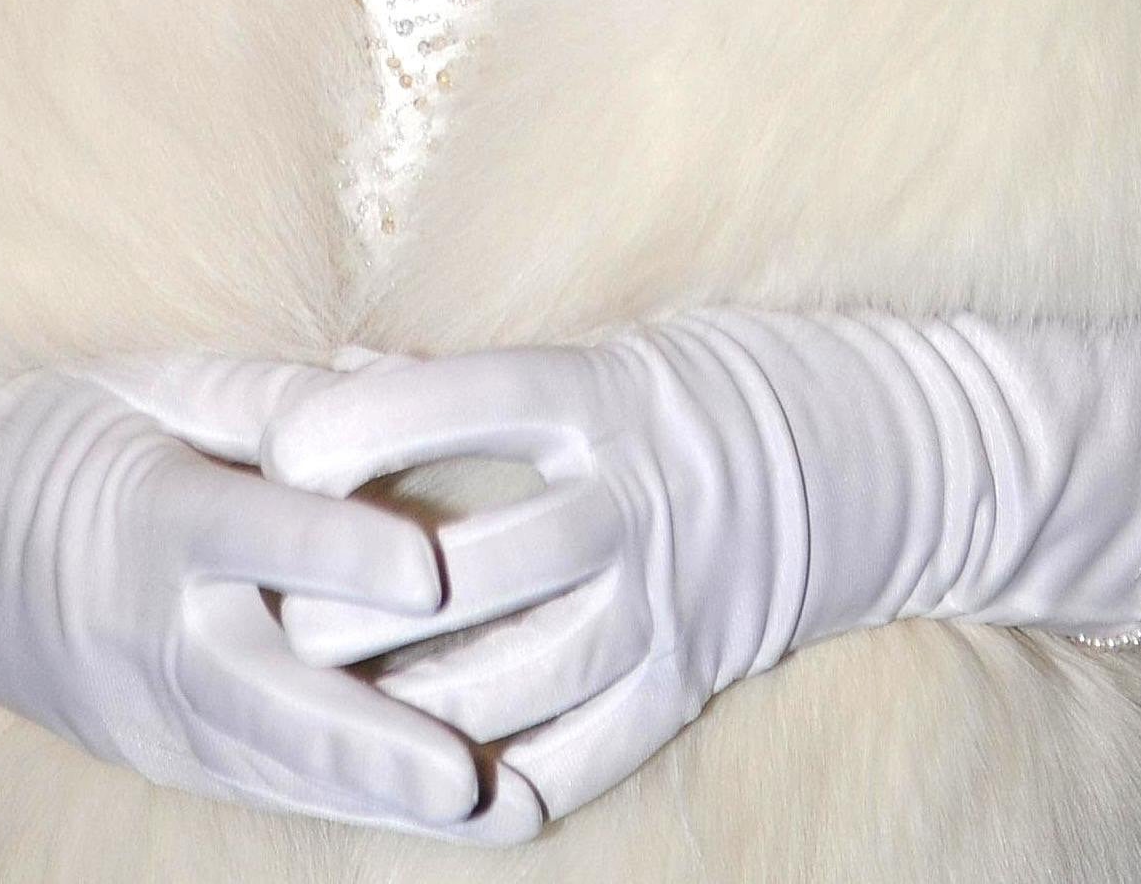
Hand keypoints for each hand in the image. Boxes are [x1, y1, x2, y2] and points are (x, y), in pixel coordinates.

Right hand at [0, 347, 539, 836]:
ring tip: (501, 813)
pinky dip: (353, 801)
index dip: (337, 551)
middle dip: (370, 741)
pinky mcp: (160, 754)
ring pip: (278, 763)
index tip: (429, 571)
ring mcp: (149, 711)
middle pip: (265, 694)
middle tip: (469, 773)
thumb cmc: (61, 432)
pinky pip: (266, 781)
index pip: (250, 533)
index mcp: (146, 512)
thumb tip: (407, 377)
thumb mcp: (154, 382)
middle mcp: (147, 628)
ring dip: (387, 795)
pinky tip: (444, 817)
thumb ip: (277, 391)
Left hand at [263, 312, 1140, 829]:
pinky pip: (586, 750)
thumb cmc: (707, 383)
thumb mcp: (602, 351)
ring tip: (316, 705)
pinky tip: (428, 788)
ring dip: (406, 699)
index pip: (462, 400)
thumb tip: (329, 376)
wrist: (879, 453)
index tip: (279, 450)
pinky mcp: (690, 677)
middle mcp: (634, 497)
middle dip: (356, 595)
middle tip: (261, 605)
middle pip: (471, 561)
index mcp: (602, 393)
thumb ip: (466, 379)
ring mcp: (668, 598)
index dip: (365, 426)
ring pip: (514, 670)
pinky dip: (502, 777)